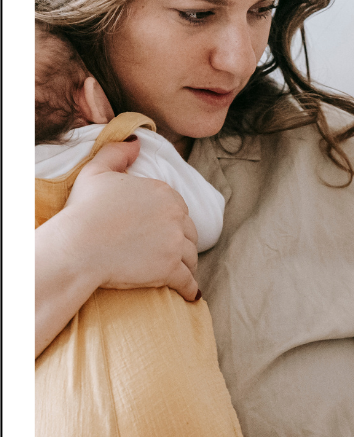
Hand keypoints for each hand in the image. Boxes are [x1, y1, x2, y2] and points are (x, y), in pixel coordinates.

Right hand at [60, 138, 199, 300]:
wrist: (78, 245)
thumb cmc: (84, 210)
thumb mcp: (97, 171)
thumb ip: (118, 153)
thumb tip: (136, 142)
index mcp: (163, 192)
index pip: (179, 209)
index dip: (172, 221)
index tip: (164, 231)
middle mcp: (175, 215)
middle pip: (189, 232)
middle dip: (182, 243)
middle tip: (173, 254)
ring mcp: (174, 242)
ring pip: (191, 257)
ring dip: (187, 265)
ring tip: (181, 272)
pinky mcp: (171, 268)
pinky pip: (189, 282)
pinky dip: (191, 289)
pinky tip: (191, 294)